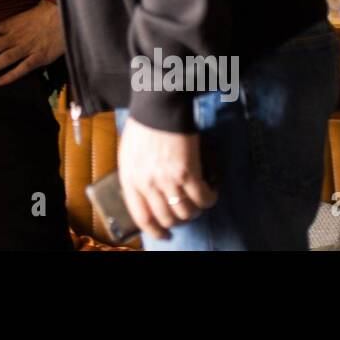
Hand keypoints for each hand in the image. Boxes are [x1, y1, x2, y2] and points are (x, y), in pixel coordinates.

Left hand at [0, 0, 63, 85]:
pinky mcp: (39, 57)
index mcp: (11, 24)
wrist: (64, 15)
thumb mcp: (21, 15)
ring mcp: (27, 47)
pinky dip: (12, 75)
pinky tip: (0, 82)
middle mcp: (16, 37)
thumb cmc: (42, 15)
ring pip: (5, 59)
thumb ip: (6, 23)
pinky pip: (23, 68)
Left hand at [116, 116, 218, 239]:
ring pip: (185, 212)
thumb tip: (147, 196)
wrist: (159, 105)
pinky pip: (202, 198)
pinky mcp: (187, 173)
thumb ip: (136, 176)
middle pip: (166, 218)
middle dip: (178, 220)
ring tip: (198, 203)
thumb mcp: (129, 153)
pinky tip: (210, 194)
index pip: (141, 217)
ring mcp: (167, 180)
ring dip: (194, 211)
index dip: (154, 230)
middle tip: (185, 213)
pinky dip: (209, 200)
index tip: (164, 234)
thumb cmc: (145, 125)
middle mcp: (147, 183)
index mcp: (130, 178)